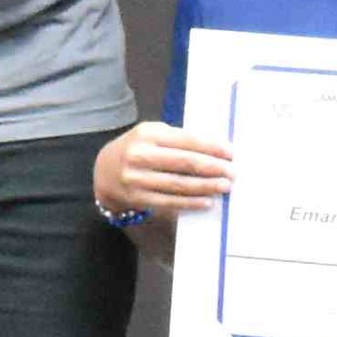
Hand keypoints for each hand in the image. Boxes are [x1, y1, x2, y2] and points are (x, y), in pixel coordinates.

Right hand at [94, 121, 232, 217]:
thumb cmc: (137, 148)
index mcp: (147, 134)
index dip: (210, 147)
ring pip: (178, 185)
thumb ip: (177, 139)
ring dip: (205, 187)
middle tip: (232, 172)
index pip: (185, 140)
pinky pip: (169, 202)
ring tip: (224, 187)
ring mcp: (137, 179)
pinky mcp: (138, 198)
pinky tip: (206, 202)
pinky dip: (190, 203)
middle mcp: (140, 155)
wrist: (104, 171)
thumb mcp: (152, 134)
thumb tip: (215, 149)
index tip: (230, 152)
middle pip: (183, 163)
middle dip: (212, 168)